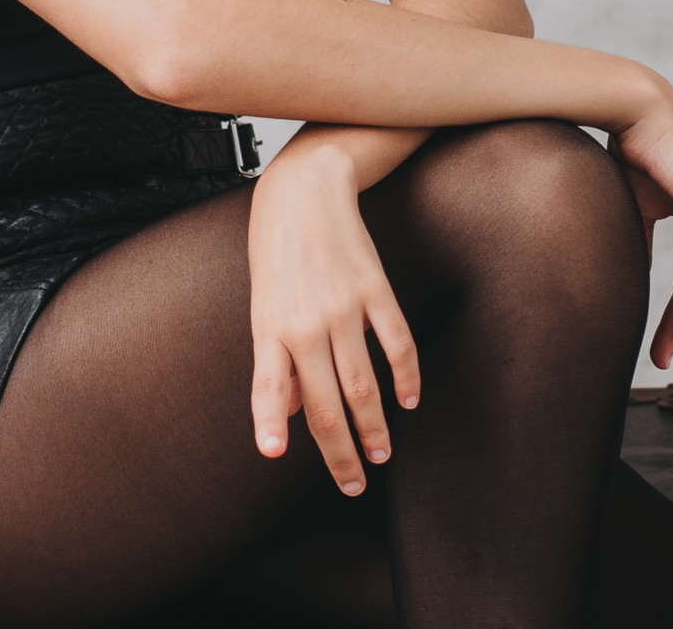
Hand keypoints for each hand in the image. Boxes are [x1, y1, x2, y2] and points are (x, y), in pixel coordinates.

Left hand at [247, 139, 419, 495]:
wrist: (306, 187)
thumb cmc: (276, 249)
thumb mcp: (263, 303)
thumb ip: (277, 361)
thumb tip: (294, 413)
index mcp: (271, 326)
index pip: (270, 386)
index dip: (269, 423)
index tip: (272, 455)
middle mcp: (306, 321)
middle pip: (327, 402)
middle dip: (341, 452)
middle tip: (353, 484)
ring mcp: (344, 306)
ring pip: (364, 383)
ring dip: (375, 426)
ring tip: (381, 454)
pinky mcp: (375, 288)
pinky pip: (396, 343)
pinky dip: (406, 377)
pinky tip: (409, 400)